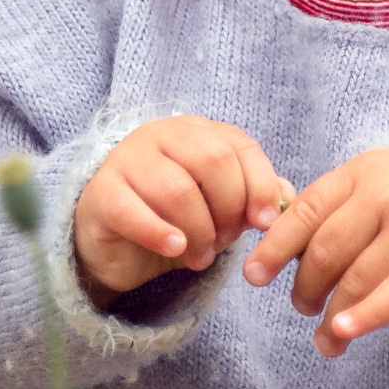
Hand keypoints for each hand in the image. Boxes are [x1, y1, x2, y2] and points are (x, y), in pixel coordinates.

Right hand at [72, 115, 292, 306]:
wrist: (115, 243)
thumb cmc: (173, 218)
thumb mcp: (220, 208)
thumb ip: (253, 197)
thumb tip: (287, 198)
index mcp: (194, 132)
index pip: (238, 146)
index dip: (259, 185)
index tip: (265, 222)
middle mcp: (160, 136)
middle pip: (212, 161)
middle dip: (228, 209)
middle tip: (225, 242)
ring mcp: (127, 161)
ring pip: (177, 190)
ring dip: (199, 231)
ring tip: (200, 256)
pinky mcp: (102, 194)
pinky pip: (134, 212)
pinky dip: (161, 234)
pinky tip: (175, 249)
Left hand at [242, 148, 388, 356]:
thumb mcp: (372, 184)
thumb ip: (331, 209)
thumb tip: (275, 249)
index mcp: (360, 174)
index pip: (305, 212)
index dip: (274, 248)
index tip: (254, 276)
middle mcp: (386, 195)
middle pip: (327, 250)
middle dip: (306, 287)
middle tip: (302, 307)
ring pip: (357, 278)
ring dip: (333, 316)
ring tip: (324, 340)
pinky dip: (367, 316)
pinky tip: (345, 333)